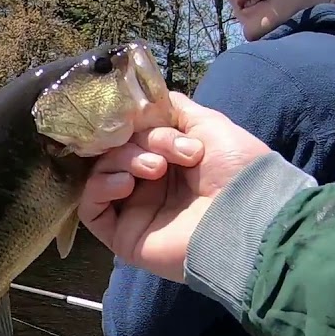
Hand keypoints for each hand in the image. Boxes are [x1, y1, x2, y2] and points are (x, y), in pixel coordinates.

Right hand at [80, 93, 273, 281]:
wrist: (244, 217)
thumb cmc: (234, 170)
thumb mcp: (209, 124)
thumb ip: (173, 109)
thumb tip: (142, 100)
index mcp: (171, 159)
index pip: (134, 132)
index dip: (137, 122)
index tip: (149, 119)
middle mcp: (150, 184)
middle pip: (117, 149)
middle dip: (140, 142)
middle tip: (167, 156)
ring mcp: (134, 210)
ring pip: (102, 173)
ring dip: (124, 160)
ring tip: (155, 169)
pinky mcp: (121, 235)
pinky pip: (90, 208)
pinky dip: (100, 188)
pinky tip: (125, 185)